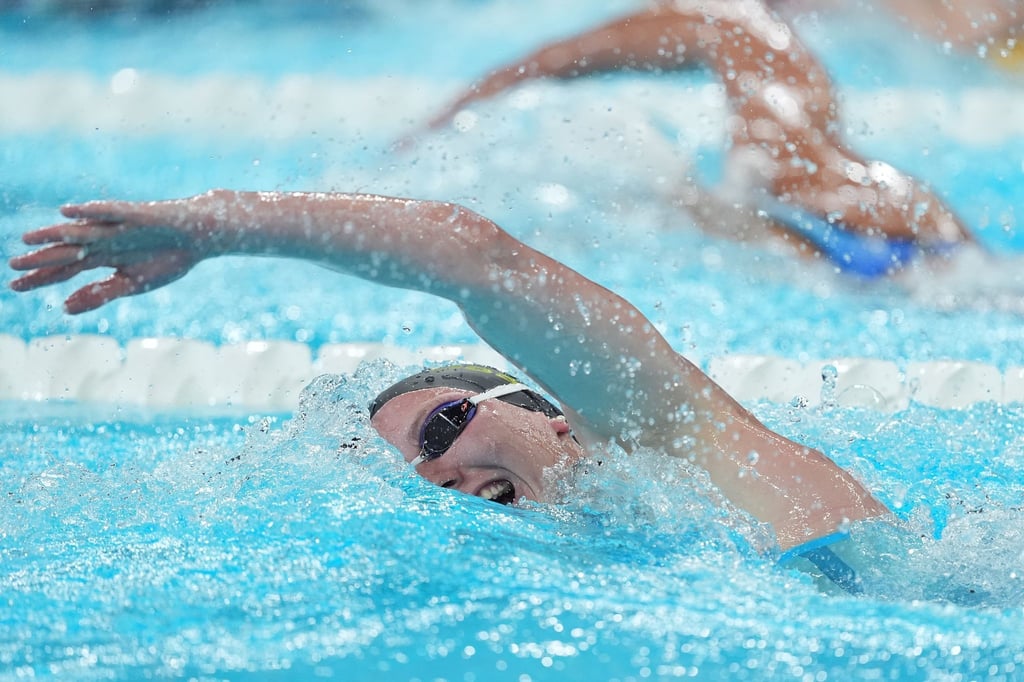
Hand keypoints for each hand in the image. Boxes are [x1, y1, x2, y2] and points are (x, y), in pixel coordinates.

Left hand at [9, 199, 208, 313]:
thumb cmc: (168, 259)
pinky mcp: (135, 215)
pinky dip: (88, 212)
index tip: (15, 287)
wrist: (199, 237)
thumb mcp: (132, 284)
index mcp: (103, 258)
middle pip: (66, 251)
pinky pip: (107, 212)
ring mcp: (117, 227)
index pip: (65, 269)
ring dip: (55, 235)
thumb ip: (99, 294)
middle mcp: (104, 241)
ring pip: (80, 231)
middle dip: (40, 259)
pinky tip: (67, 212)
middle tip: (13, 266)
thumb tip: (64, 308)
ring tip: (29, 239)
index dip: (41, 278)